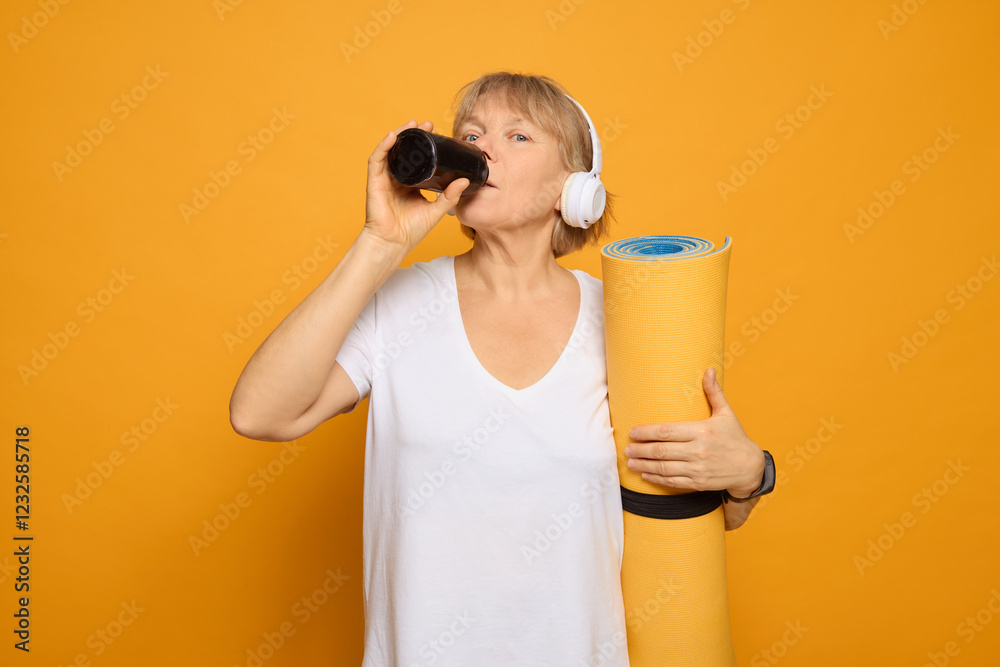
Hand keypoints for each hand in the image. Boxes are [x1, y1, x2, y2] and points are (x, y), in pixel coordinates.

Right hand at [362, 119, 469, 252]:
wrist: (394, 243)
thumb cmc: (411, 231)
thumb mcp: (436, 210)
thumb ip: (450, 196)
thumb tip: (465, 180)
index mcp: (410, 184)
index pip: (417, 159)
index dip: (426, 145)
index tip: (438, 134)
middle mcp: (397, 178)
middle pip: (404, 151)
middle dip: (415, 135)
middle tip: (429, 124)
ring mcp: (384, 179)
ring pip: (390, 150)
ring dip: (401, 134)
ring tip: (413, 124)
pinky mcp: (374, 182)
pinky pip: (377, 160)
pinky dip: (384, 146)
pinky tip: (393, 136)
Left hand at [624, 367, 764, 495]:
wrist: (750, 468)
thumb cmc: (735, 438)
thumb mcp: (726, 414)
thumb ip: (714, 393)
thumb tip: (709, 370)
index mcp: (701, 431)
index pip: (667, 432)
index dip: (646, 432)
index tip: (633, 432)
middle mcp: (698, 451)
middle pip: (661, 451)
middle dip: (640, 450)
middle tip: (627, 448)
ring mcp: (698, 468)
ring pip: (664, 468)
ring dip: (644, 465)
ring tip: (631, 462)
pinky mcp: (698, 482)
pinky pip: (673, 481)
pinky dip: (657, 478)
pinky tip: (646, 474)